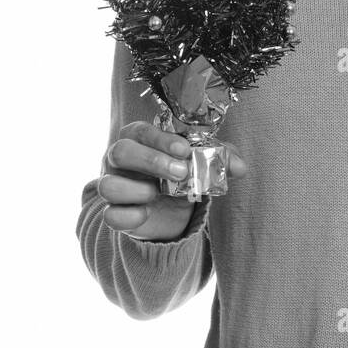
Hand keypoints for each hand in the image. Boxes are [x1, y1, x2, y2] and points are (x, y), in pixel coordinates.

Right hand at [97, 121, 247, 240]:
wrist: (168, 208)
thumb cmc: (179, 174)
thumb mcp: (200, 162)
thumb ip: (219, 158)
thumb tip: (240, 166)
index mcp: (138, 138)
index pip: (141, 130)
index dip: (161, 139)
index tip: (185, 150)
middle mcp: (118, 158)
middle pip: (120, 152)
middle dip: (151, 161)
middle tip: (180, 173)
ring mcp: (112, 185)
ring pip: (107, 185)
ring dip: (136, 190)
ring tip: (157, 194)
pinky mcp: (114, 212)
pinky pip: (110, 215)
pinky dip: (129, 216)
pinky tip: (146, 214)